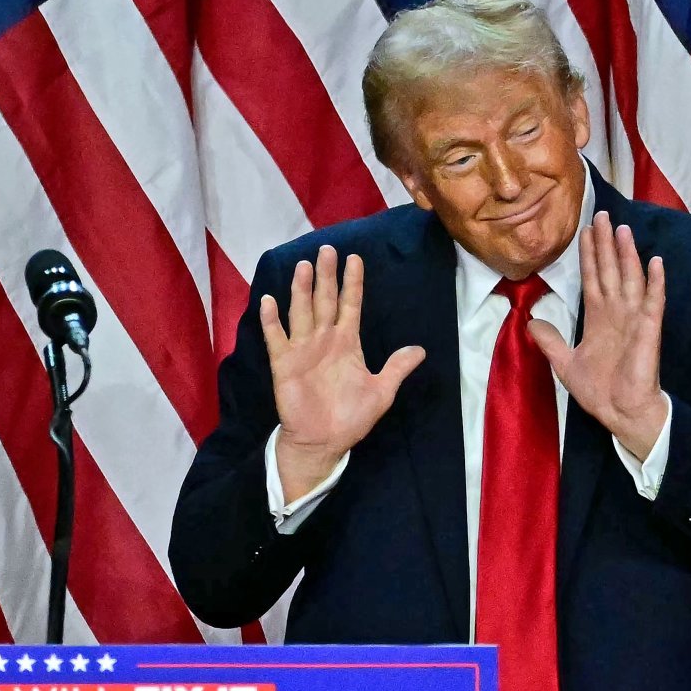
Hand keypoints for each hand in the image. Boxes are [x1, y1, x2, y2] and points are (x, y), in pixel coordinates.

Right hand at [260, 245, 424, 500]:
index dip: (353, 283)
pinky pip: (276, 338)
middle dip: (326, 276)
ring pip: (302, 312)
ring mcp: (303, 350)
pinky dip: (271, 320)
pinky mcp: (284, 364)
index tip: (355, 259)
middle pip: (325, 300)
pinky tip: (268, 299)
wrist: (323, 441)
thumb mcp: (381, 392)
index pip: (351, 305)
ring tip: (302, 265)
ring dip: (301, 289)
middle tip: (326, 248)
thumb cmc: (351, 417)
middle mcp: (324, 340)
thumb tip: (421, 350)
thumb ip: (397, 368)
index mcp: (347, 343)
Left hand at [530, 212, 666, 459]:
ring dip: (627, 254)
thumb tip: (531, 322)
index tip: (585, 230)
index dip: (588, 255)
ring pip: (629, 279)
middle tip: (602, 215)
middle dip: (605, 244)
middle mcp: (616, 313)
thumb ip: (551, 342)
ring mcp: (634, 319)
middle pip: (609, 270)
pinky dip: (654, 283)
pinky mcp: (648, 330)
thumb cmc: (600, 391)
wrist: (620, 412)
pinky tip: (655, 262)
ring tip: (623, 229)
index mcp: (598, 318)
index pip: (592, 278)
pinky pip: (652, 302)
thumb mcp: (565, 364)